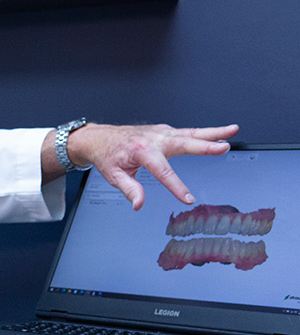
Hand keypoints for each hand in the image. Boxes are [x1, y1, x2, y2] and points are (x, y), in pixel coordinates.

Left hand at [56, 123, 238, 209]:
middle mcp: (154, 139)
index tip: (188, 199)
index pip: (163, 172)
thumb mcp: (114, 176)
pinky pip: (187, 132)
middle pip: (184, 143)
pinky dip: (205, 133)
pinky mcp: (165, 132)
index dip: (176, 186)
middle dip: (205, 145)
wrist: (100, 138)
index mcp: (141, 151)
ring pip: (191, 132)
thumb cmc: (107, 156)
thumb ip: (129, 189)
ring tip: (234, 130)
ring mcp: (161, 133)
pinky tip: (220, 134)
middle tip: (224, 147)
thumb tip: (139, 204)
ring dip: (214, 131)